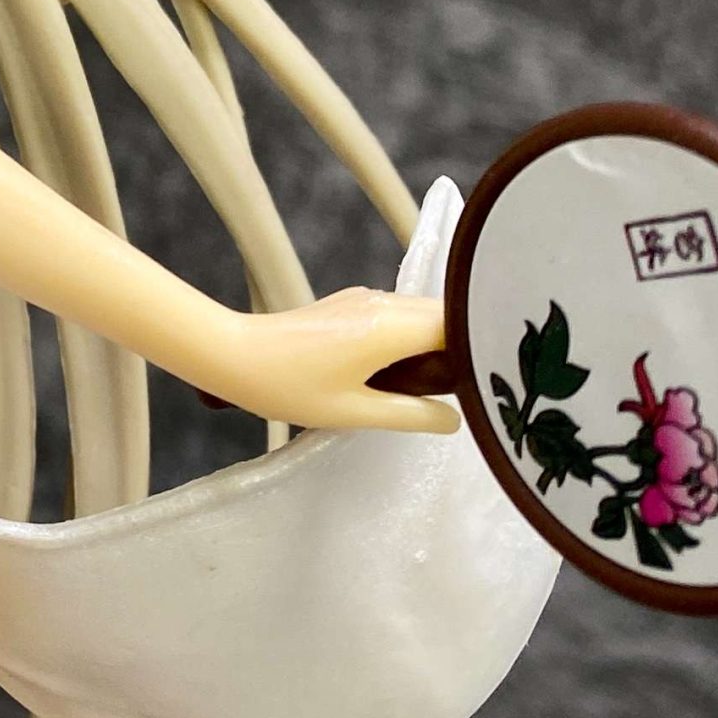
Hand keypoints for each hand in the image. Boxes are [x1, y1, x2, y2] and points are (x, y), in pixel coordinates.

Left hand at [207, 288, 459, 434]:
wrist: (234, 354)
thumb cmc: (289, 386)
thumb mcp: (354, 412)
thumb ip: (411, 415)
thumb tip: (454, 419)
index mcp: (391, 326)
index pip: (459, 324)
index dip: (477, 351)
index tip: (483, 381)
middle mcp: (384, 302)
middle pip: (445, 315)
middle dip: (458, 348)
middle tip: (456, 389)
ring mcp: (365, 298)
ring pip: (421, 314)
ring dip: (431, 344)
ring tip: (425, 385)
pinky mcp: (349, 302)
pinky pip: (397, 315)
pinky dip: (407, 338)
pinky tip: (395, 371)